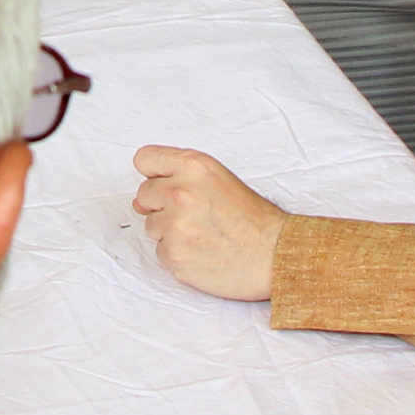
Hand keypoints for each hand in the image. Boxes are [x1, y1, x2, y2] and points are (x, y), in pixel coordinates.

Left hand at [130, 146, 285, 296]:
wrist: (275, 255)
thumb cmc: (253, 219)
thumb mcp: (220, 179)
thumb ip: (179, 177)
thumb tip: (139, 201)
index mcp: (194, 166)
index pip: (145, 159)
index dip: (155, 174)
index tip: (166, 184)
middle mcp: (180, 192)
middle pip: (144, 195)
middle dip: (162, 206)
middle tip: (196, 216)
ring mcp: (175, 225)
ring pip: (151, 226)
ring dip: (170, 233)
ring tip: (203, 236)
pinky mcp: (174, 255)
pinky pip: (160, 253)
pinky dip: (177, 255)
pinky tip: (202, 253)